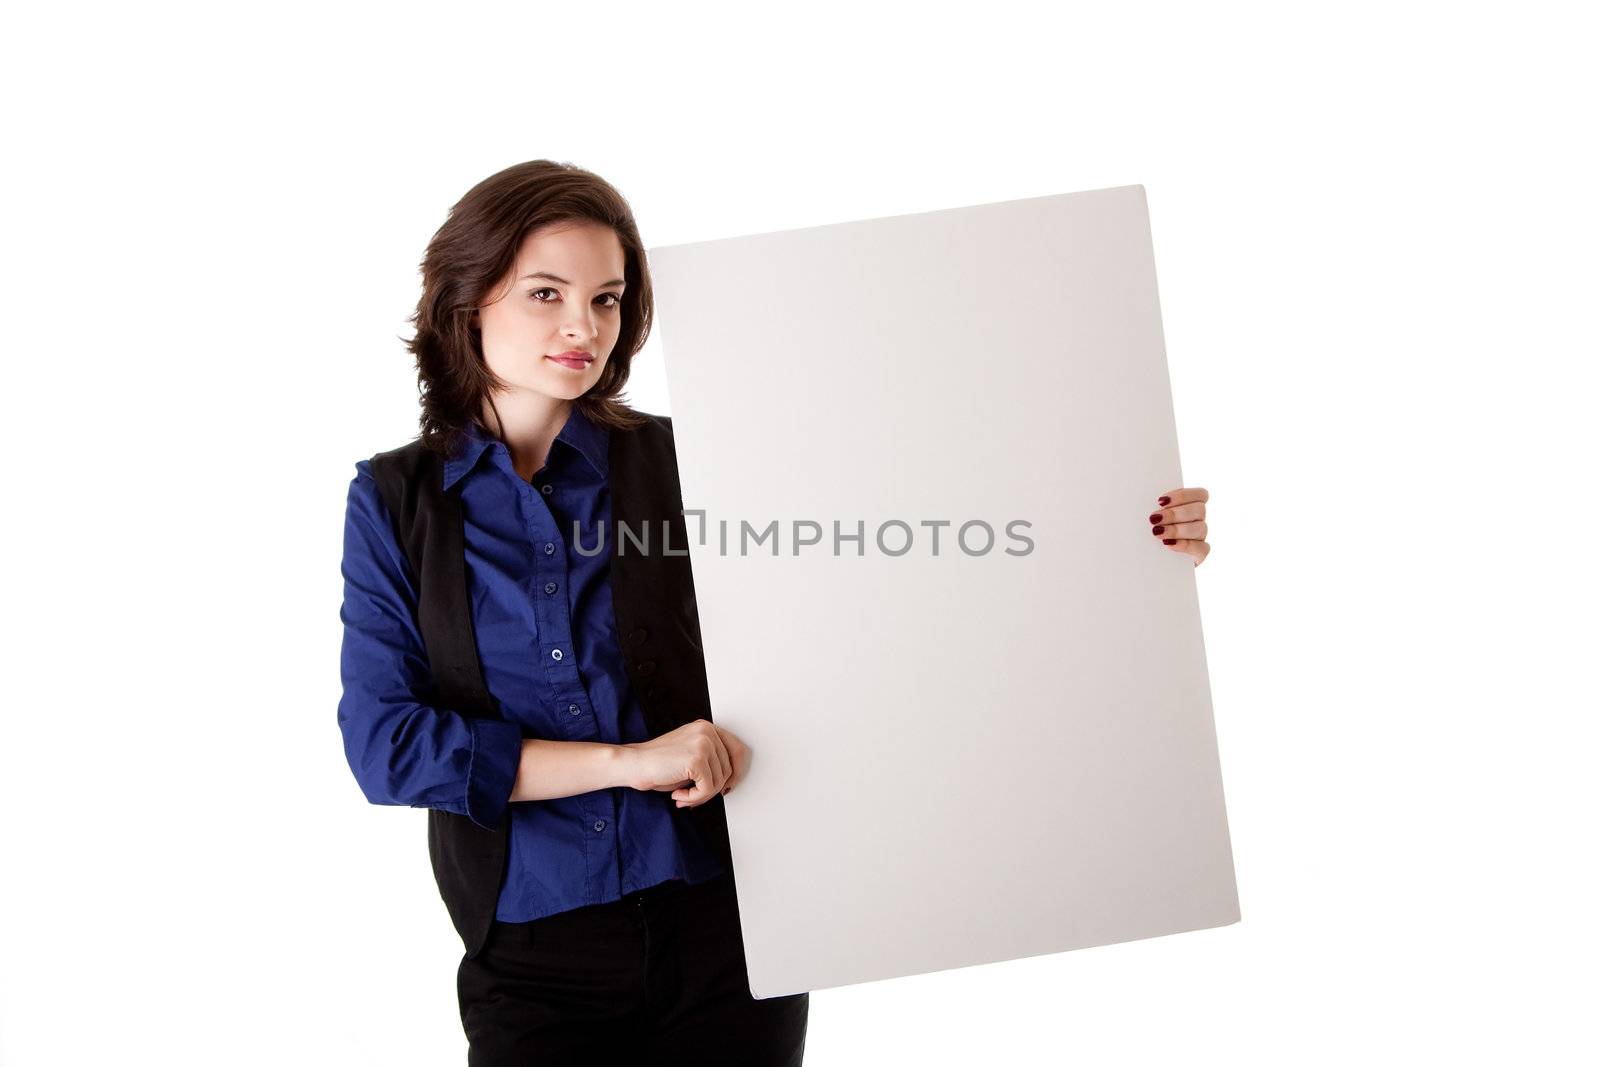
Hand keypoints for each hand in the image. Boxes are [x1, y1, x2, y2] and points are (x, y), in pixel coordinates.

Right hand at [621, 719, 747, 807]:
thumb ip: (711, 760)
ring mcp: (703, 743)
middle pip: (729, 769)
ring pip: (719, 782)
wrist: (634, 764)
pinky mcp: (697, 759)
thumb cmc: (657, 763)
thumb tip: (730, 780)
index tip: (727, 787)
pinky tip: (678, 795)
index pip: (738, 750)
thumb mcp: (690, 754)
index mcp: (707, 728)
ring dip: (701, 795)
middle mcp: (707, 732)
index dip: (737, 773)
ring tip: (683, 795)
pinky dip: (693, 798)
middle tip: (696, 796)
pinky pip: (708, 789)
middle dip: (713, 789)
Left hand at [1149, 487, 1209, 566]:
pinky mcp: (1199, 554)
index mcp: (1189, 505)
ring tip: (1156, 533)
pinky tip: (1169, 544)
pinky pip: (1202, 548)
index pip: (1200, 494)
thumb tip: (1141, 496)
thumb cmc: (1144, 533)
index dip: (1183, 495)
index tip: (1160, 501)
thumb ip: (1150, 506)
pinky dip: (1186, 545)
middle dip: (1175, 513)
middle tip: (1154, 519)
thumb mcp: (1147, 517)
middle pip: (1199, 510)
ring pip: (1200, 528)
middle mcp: (1197, 520)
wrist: (1142, 562)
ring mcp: (1199, 537)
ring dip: (1177, 529)